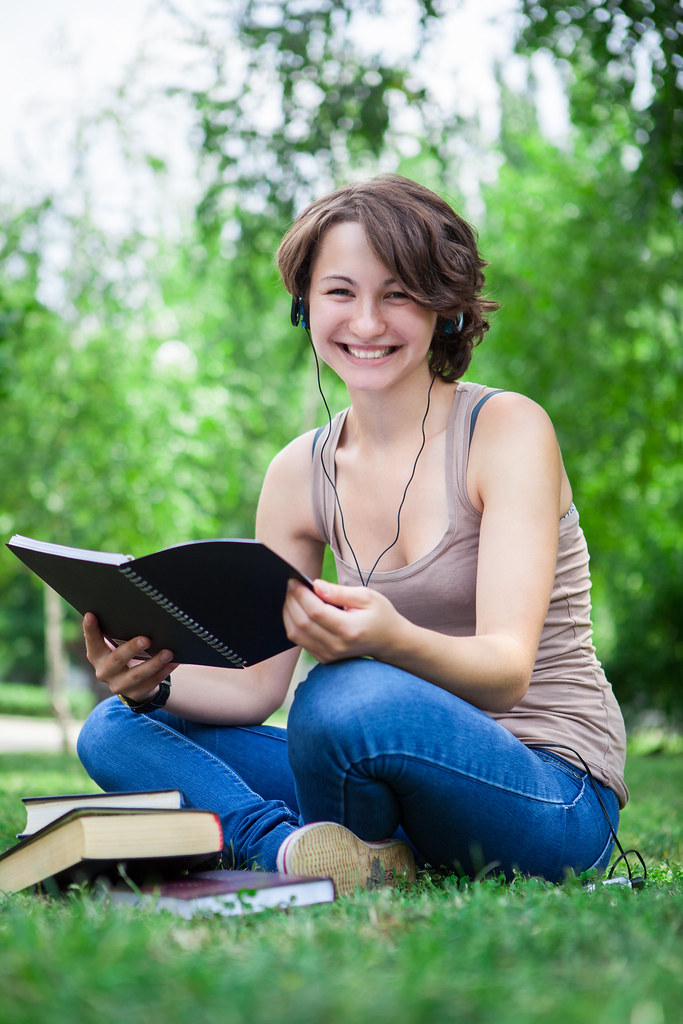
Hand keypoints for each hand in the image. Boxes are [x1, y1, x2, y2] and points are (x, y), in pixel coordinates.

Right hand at [82, 613, 177, 702]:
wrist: (132, 683)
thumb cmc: (123, 654)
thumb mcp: (115, 644)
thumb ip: (116, 631)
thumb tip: (127, 606)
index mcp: (97, 656)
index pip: (92, 641)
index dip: (90, 629)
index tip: (90, 614)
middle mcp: (104, 672)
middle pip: (117, 660)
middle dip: (132, 649)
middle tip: (147, 639)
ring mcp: (119, 685)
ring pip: (137, 675)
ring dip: (154, 663)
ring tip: (168, 652)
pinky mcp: (135, 693)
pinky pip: (151, 683)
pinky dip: (164, 672)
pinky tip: (173, 662)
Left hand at [283, 578, 402, 663]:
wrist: (389, 641)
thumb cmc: (380, 615)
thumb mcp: (367, 596)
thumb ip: (340, 592)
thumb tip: (316, 585)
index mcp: (349, 629)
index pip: (316, 611)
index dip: (301, 594)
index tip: (295, 580)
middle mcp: (337, 646)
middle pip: (302, 622)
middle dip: (292, 600)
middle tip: (291, 584)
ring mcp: (329, 655)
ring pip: (296, 633)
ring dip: (288, 612)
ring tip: (292, 595)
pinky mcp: (324, 658)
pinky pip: (299, 640)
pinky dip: (293, 623)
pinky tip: (296, 609)